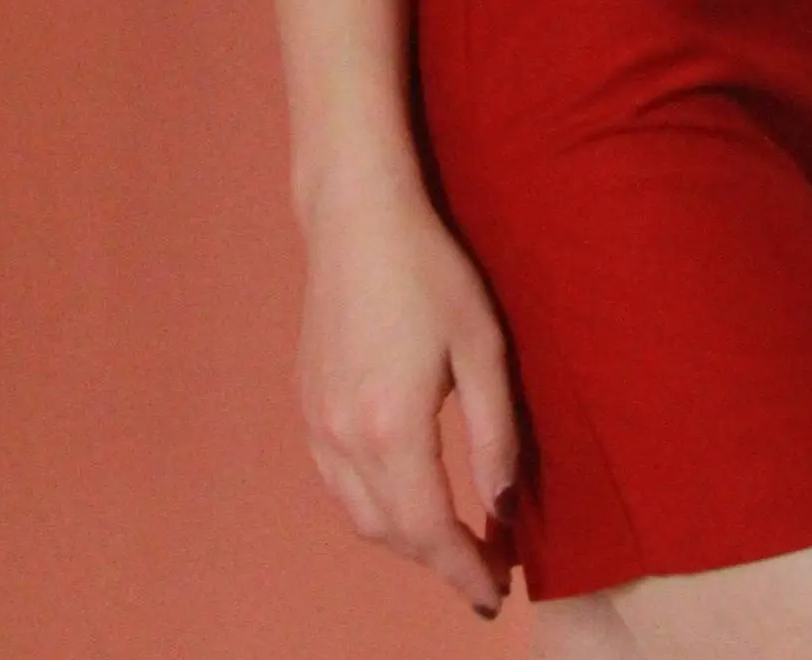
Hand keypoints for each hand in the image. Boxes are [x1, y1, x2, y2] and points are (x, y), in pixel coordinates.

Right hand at [296, 173, 518, 619]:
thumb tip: (503, 504)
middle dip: (439, 561)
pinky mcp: (308, 405)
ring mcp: (317, 424)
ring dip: (406, 538)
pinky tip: (408, 493)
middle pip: (391, 533)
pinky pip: (338, 484)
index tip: (498, 594)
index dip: (466, 570)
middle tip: (488, 569)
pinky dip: (375, 506)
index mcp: (391, 427)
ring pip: (359, 515)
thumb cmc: (430, 269)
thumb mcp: (482, 345)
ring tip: (455, 538)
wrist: (356, 217)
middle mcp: (344, 437)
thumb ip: (496, 432)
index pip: (430, 531)